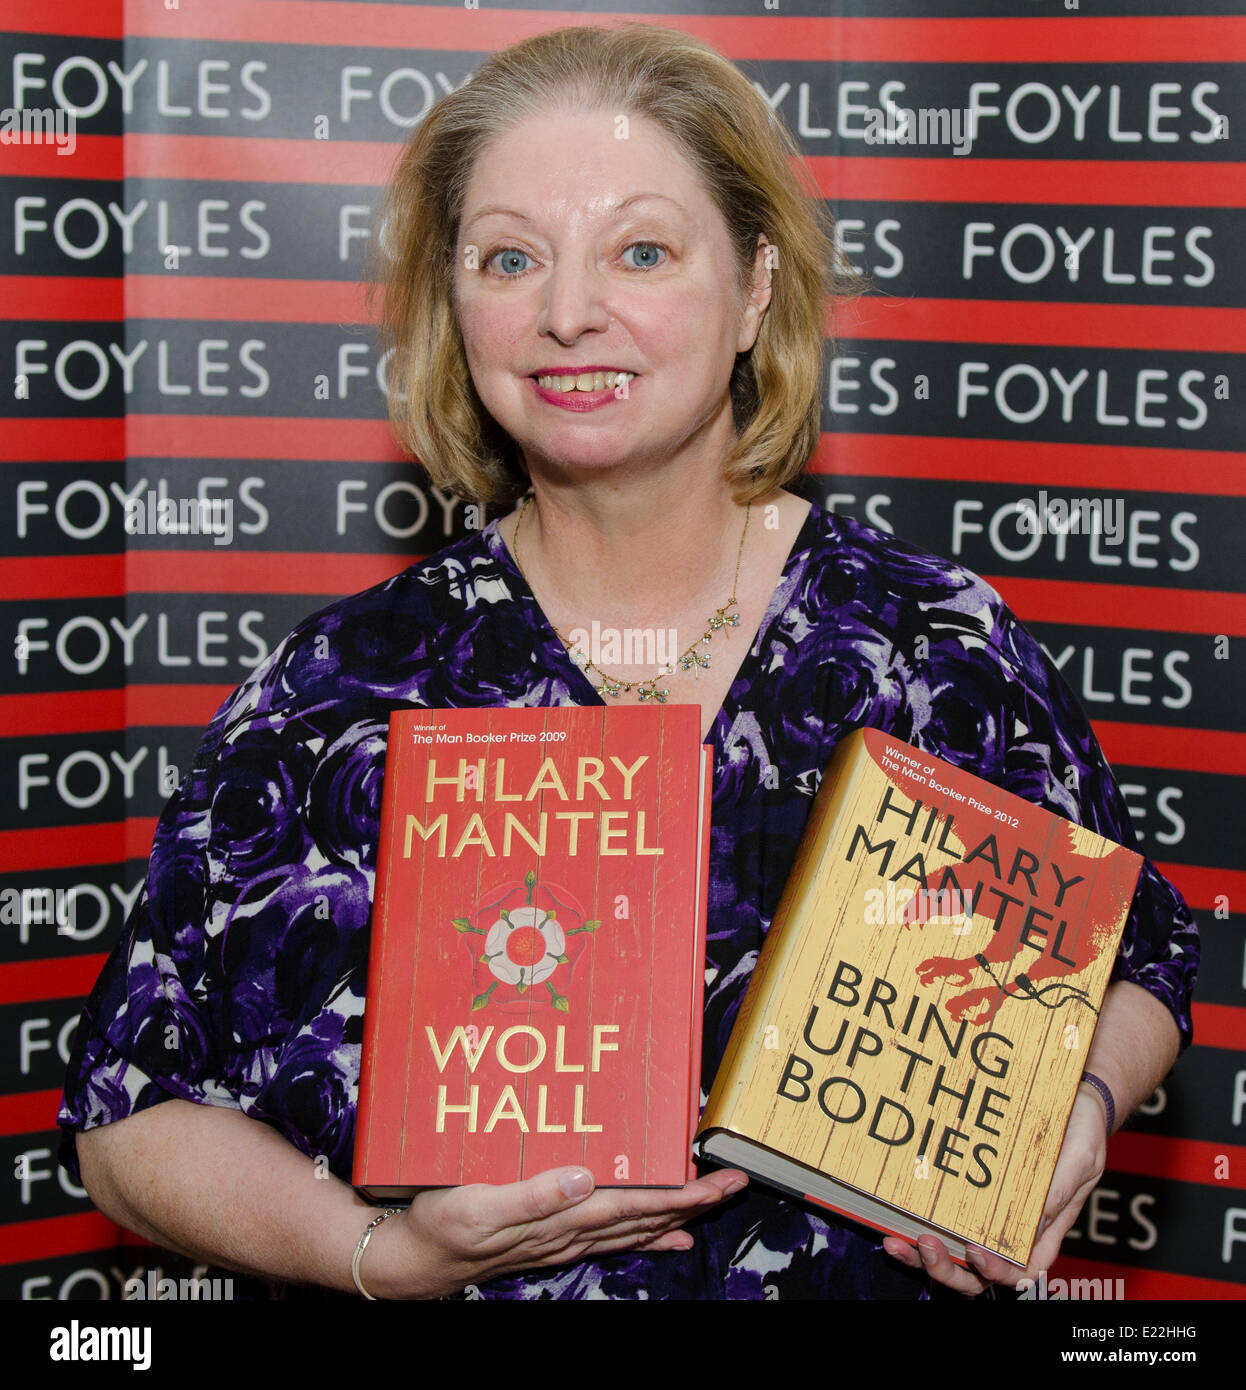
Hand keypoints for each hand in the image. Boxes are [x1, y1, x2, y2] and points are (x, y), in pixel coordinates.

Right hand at [364, 1164, 749, 1297]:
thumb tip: (584, 1179)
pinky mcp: (552, 1238)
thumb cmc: (443, 1228)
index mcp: (561, 1220)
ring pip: (634, 1226)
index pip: (633, 1207)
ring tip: (711, 1203)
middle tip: (735, 1183)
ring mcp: (564, 1239)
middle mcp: (571, 1233)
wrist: (415, 1261)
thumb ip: (532, 1194)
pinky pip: (612, 1235)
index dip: (677, 1196)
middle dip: (693, 1202)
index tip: (714, 1184)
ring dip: (675, 1213)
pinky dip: (644, 1232)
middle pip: (645, 1217)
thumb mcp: (479, 1207)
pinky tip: (665, 1233)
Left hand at [883, 1087, 1107, 1295]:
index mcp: (1044, 1229)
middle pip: (979, 1273)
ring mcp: (986, 1214)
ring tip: (897, 1242)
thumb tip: (1035, 1222)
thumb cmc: (1082, 1131)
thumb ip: (1060, 1190)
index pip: (1021, 1271)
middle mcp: (1012, 1229)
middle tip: (926, 1245)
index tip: (977, 1252)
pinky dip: (914, 1226)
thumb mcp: (1081, 1158)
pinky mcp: (966, 1193)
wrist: (1074, 1099)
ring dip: (923, 1257)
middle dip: (950, 1271)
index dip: (997, 1273)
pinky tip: (892, 1219)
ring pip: (953, 1254)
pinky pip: (940, 1220)